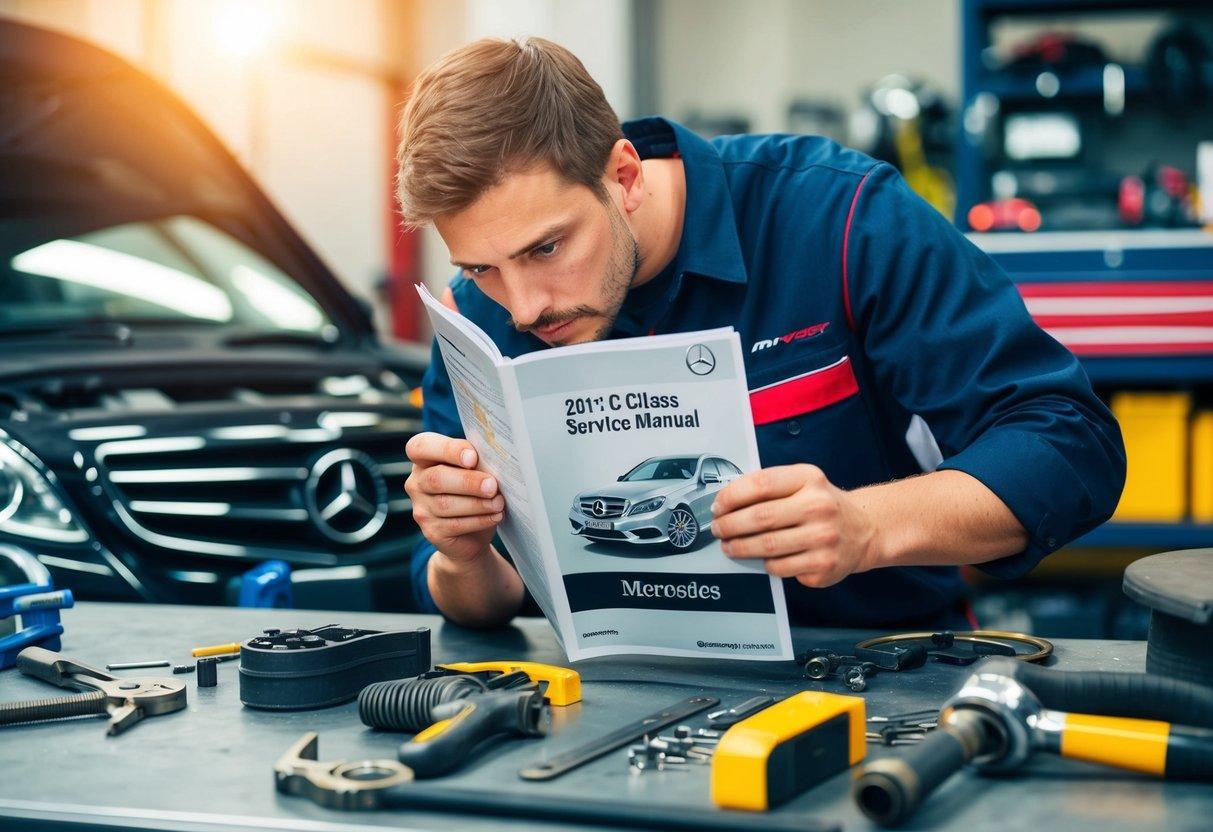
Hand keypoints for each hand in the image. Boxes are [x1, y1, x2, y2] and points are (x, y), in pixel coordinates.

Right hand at [404, 432, 503, 563]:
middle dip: (467, 481)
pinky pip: (455, 524)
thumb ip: (477, 461)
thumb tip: (493, 459)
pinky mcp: (432, 531)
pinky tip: (495, 515)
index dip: (447, 450)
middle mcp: (417, 483)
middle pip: (436, 478)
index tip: (473, 458)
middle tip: (492, 485)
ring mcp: (421, 509)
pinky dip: (480, 520)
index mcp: (424, 459)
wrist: (474, 532)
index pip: (421, 447)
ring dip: (478, 503)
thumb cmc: (475, 490)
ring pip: (446, 504)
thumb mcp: (476, 470)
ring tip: (499, 502)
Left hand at [709, 464, 878, 587]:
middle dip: (729, 525)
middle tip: (717, 529)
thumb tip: (727, 500)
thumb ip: (769, 485)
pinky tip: (761, 558)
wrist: (863, 530)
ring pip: (766, 547)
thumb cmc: (822, 505)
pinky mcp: (823, 566)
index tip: (718, 505)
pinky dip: (765, 564)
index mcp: (809, 480)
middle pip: (759, 518)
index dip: (732, 496)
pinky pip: (780, 568)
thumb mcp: (803, 482)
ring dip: (739, 547)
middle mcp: (819, 507)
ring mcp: (823, 539)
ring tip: (728, 545)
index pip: (761, 484)